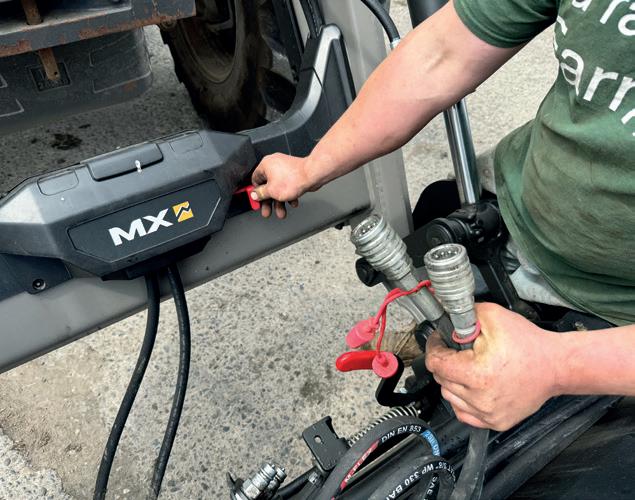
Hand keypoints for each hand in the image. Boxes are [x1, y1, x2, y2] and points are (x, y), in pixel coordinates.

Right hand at [251, 153, 315, 218]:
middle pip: (267, 186)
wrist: (312, 175)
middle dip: (268, 201)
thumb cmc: (293, 179)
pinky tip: (292, 202)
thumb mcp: (271, 191)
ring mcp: (284, 169)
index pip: (255, 180)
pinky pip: (287, 186)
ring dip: (279, 202)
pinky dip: (288, 195)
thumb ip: (261, 194)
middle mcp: (274, 165)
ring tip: (281, 212)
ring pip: (278, 188)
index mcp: (265, 165)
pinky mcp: (293, 173)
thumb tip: (255, 194)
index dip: (255, 193)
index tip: (257, 202)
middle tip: (267, 211)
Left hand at [425, 303, 559, 430]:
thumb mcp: (493, 316)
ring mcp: (488, 414)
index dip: (435, 347)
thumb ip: (463, 316)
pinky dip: (463, 399)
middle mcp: (481, 398)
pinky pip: (463, 412)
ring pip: (449, 396)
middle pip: (441, 379)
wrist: (555, 366)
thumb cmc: (528, 343)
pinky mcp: (496, 422)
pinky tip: (474, 386)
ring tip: (470, 368)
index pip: (435, 364)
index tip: (440, 341)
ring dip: (453, 381)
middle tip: (461, 352)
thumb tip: (444, 319)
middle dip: (447, 362)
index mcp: (478, 374)